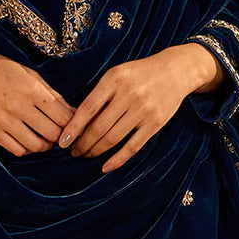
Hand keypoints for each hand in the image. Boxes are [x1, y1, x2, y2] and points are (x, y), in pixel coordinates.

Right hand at [0, 45, 75, 156]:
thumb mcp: (28, 74)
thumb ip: (51, 94)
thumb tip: (73, 112)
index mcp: (31, 90)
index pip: (63, 116)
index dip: (73, 123)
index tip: (72, 124)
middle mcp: (18, 107)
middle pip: (53, 134)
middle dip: (61, 136)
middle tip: (60, 132)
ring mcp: (4, 121)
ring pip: (36, 146)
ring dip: (45, 145)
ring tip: (44, 137)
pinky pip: (18, 150)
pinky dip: (27, 148)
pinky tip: (27, 139)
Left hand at [58, 43, 222, 173]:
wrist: (175, 70)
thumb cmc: (139, 73)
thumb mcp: (117, 74)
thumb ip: (100, 94)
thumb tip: (76, 122)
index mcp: (114, 79)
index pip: (87, 108)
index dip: (73, 128)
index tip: (62, 141)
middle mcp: (128, 94)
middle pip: (99, 127)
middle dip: (83, 143)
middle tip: (73, 152)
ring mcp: (143, 110)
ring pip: (113, 139)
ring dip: (95, 151)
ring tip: (86, 155)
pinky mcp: (155, 123)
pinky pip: (133, 146)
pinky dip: (117, 159)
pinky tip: (105, 167)